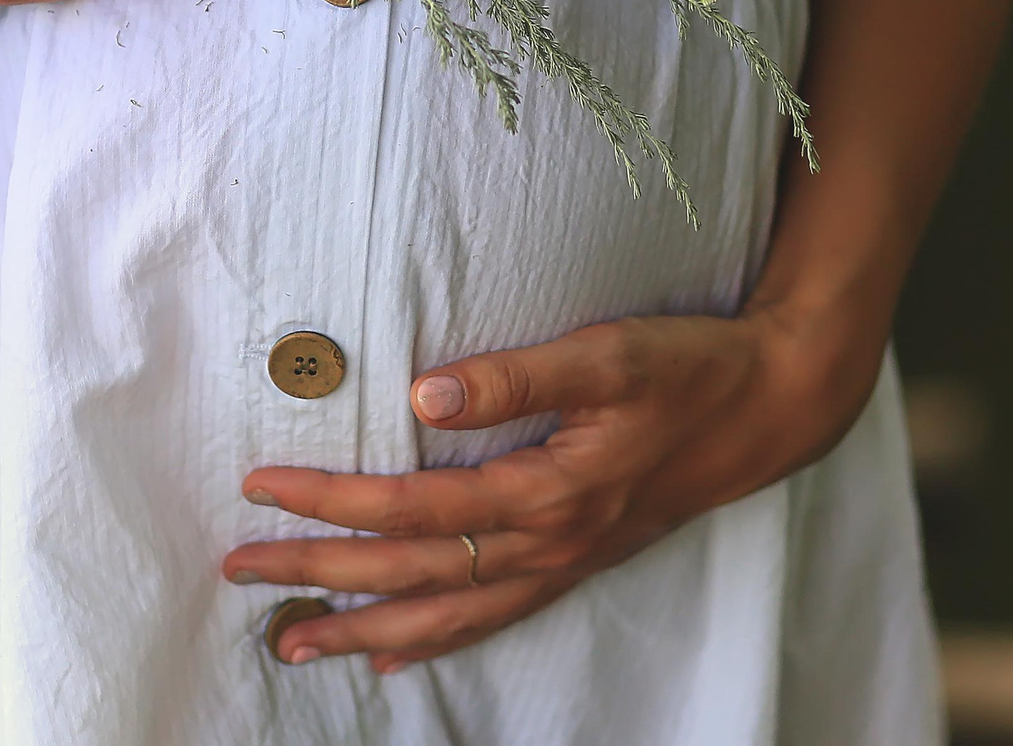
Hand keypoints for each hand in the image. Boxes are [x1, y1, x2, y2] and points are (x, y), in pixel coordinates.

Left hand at [223, 307, 881, 671]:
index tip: (260, 483)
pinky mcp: (579, 560)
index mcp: (545, 492)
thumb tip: (421, 387)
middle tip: (238, 573)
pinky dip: (436, 642)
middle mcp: (547, 543)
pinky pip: (492, 618)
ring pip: (446, 616)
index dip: (331, 498)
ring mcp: (564, 562)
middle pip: (410, 574)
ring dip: (364, 632)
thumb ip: (515, 374)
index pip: (410, 506)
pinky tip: (396, 658)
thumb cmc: (690, 368)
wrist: (774, 405)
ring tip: (292, 644)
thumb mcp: (609, 353)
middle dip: (319, 576)